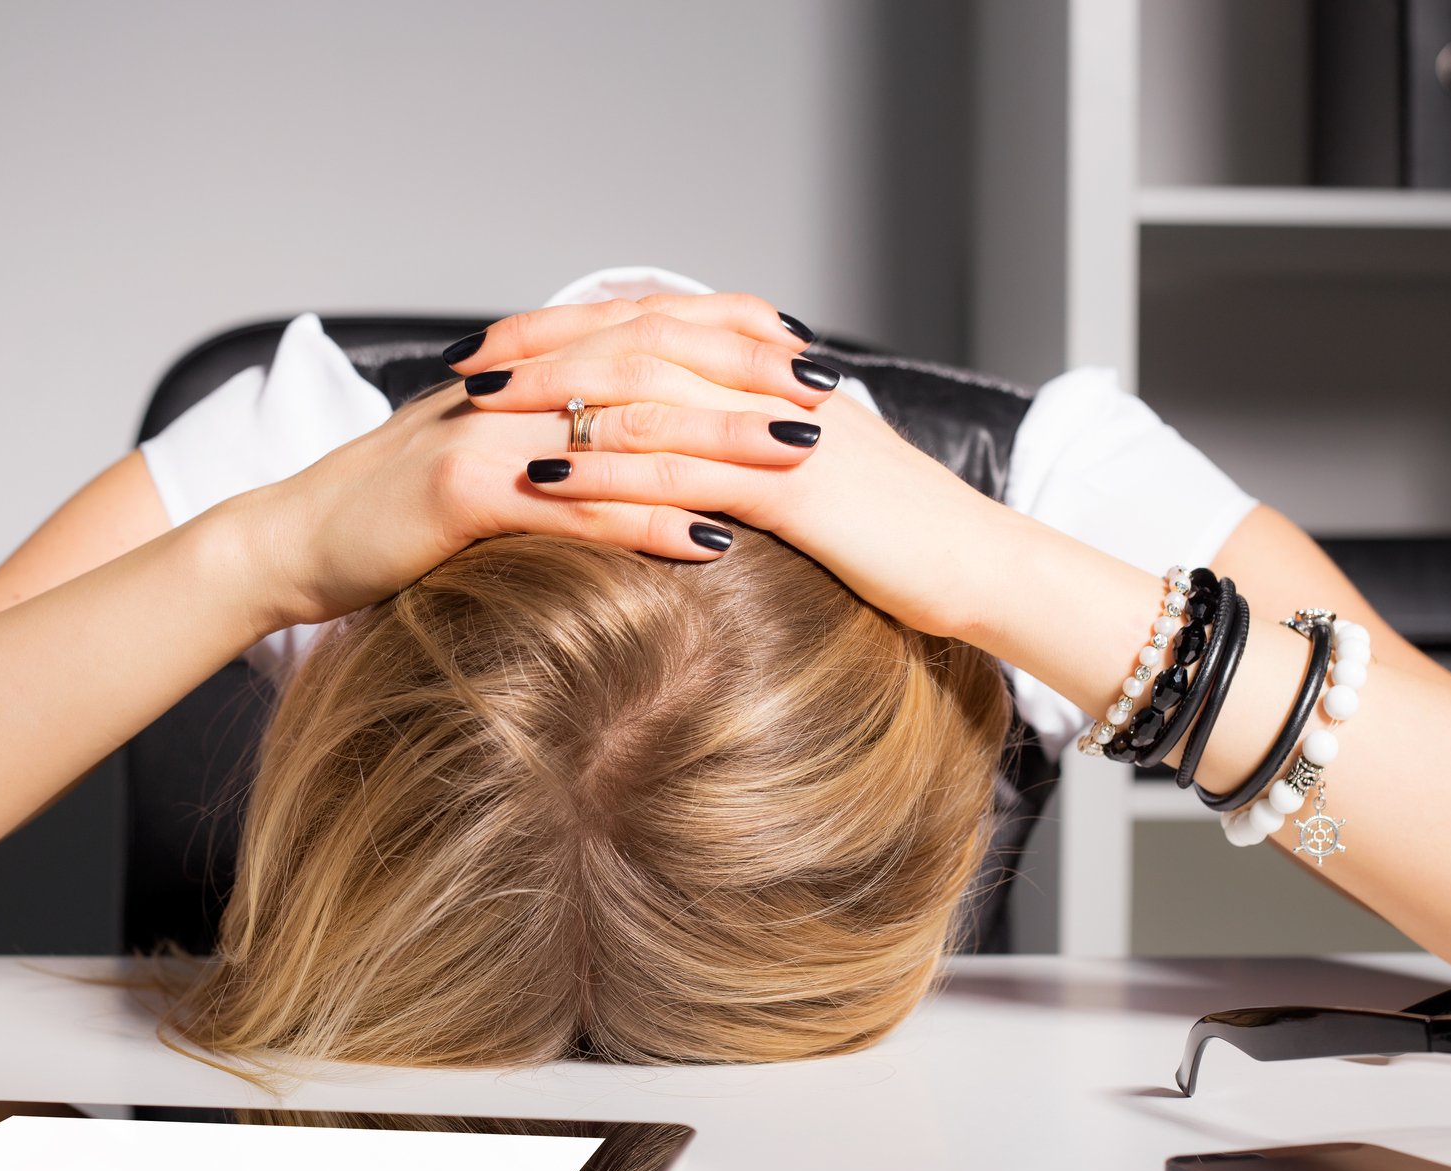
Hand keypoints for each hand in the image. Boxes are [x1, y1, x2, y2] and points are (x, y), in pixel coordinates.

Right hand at [219, 294, 841, 630]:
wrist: (295, 541)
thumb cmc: (397, 511)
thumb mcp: (490, 457)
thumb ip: (559, 438)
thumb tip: (640, 443)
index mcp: (527, 368)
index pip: (647, 326)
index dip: (731, 334)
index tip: (805, 356)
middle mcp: (515, 383)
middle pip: (654, 363)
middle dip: (748, 379)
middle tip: (829, 397)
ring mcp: (489, 433)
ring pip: (626, 427)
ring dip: (724, 445)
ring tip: (801, 463)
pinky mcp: (463, 492)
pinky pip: (576, 505)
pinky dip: (650, 519)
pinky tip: (713, 540)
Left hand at [503, 352, 1010, 643]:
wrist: (982, 566)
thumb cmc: (899, 538)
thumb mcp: (815, 481)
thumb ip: (749, 455)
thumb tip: (685, 465)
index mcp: (774, 373)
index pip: (656, 323)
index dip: (574, 328)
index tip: (503, 343)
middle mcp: (771, 383)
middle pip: (636, 339)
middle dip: (544, 348)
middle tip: (469, 363)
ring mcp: (779, 430)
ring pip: (647, 392)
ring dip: (555, 397)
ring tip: (482, 411)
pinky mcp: (788, 487)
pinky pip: (679, 468)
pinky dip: (605, 468)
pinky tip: (547, 479)